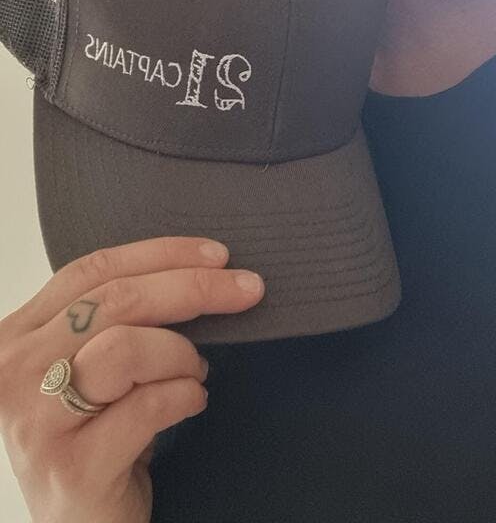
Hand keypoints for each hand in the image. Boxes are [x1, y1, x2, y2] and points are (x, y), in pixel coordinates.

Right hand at [0, 236, 264, 522]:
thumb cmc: (97, 436)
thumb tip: (205, 268)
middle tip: (247, 291)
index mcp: (17, 335)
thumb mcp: (94, 365)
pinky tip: (190, 403)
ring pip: (126, 347)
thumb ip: (118, 317)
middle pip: (116, 300)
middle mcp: (13, 373)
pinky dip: (185, 396)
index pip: (92, 271)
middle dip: (193, 288)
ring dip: (180, 355)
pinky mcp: (72, 468)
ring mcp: (37, 422)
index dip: (161, 253)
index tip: (219, 254)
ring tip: (193, 373)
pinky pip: (148, 406)